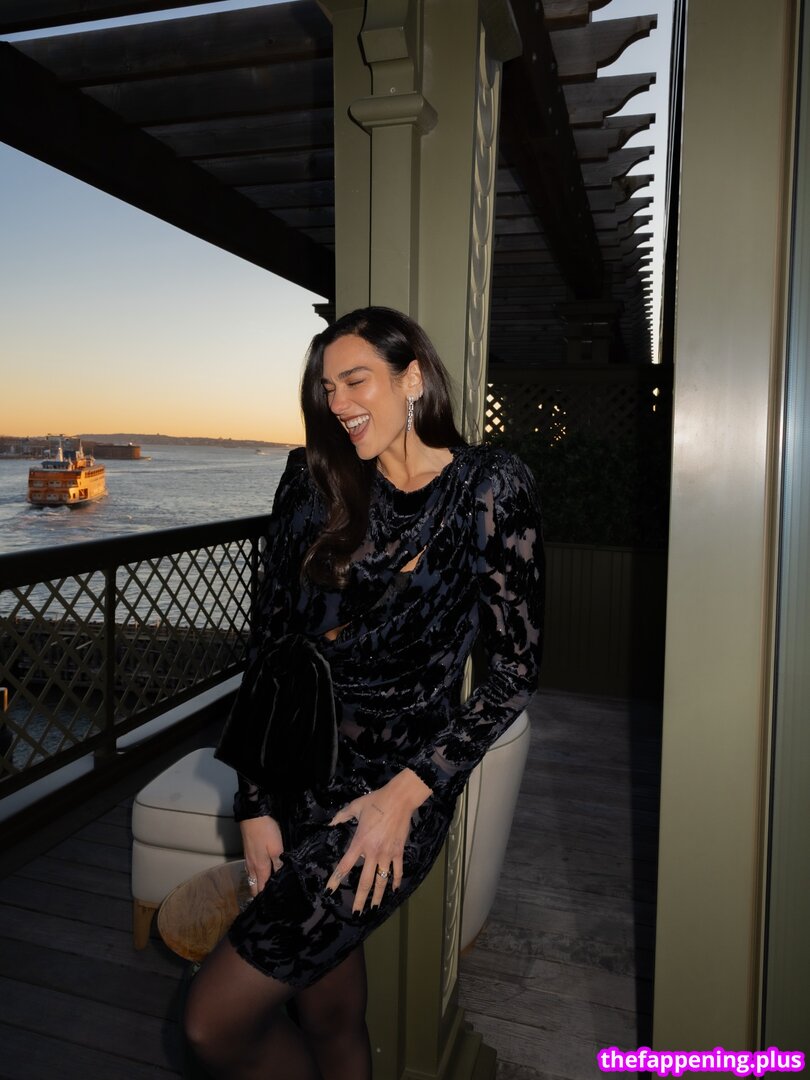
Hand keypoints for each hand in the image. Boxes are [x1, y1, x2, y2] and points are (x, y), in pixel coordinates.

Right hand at [240, 815, 283, 896]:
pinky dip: (256, 877)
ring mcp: (248, 861)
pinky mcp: (247, 854)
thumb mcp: (276, 848)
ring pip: (252, 880)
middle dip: (261, 895)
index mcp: (260, 868)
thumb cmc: (266, 832)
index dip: (266, 898)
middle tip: (272, 900)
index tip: (274, 905)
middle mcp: (252, 868)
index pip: (261, 890)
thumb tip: (281, 880)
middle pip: (254, 887)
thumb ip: (279, 865)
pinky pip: (251, 872)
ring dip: (258, 886)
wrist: (252, 815)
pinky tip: (262, 875)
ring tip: (268, 891)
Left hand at [325, 768, 430, 912]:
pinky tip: (394, 890)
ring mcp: (387, 854)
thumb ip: (342, 815)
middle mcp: (373, 852)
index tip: (329, 891)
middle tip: (356, 914)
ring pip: (382, 880)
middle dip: (360, 899)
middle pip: (365, 881)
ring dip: (378, 896)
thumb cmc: (376, 801)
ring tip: (374, 909)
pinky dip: (396, 881)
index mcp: (359, 842)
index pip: (345, 865)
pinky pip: (398, 870)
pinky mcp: (399, 851)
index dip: (336, 879)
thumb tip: (331, 822)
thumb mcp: (356, 806)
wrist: (400, 799)